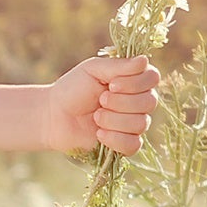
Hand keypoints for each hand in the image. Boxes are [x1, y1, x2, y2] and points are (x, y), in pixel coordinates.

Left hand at [44, 54, 159, 157]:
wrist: (53, 116)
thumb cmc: (73, 89)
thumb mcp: (93, 70)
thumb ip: (118, 66)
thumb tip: (144, 61)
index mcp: (134, 79)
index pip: (153, 78)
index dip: (135, 83)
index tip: (112, 84)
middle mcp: (138, 101)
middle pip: (149, 102)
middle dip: (121, 102)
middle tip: (100, 100)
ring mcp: (133, 123)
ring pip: (141, 124)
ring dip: (114, 120)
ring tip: (96, 116)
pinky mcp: (124, 143)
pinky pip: (134, 145)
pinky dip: (116, 139)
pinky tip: (99, 133)